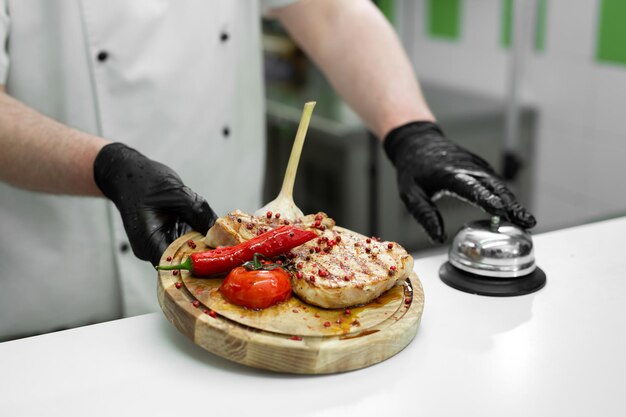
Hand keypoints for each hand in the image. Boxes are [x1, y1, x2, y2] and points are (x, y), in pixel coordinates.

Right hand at [94, 143, 216, 264]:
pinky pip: (184, 243)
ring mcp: (156, 244)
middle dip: (206, 257)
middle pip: (182, 262)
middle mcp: (151, 248)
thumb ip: (199, 213)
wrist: (126, 173)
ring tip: (226, 244)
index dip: (200, 265)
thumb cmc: (144, 180)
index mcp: (148, 241)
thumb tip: (221, 231)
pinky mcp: (163, 238)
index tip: (222, 262)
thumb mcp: (178, 193)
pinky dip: (198, 239)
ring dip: (203, 247)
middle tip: (231, 253)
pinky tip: (213, 233)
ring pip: (185, 253)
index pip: (176, 265)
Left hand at [384, 121, 535, 242]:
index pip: (470, 187)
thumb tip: (438, 238)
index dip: (487, 199)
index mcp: (449, 173)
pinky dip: (507, 197)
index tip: (501, 210)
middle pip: (494, 187)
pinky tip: (515, 213)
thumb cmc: (413, 169)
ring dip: (514, 203)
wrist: (418, 143)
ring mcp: (477, 166)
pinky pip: (496, 184)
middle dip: (511, 205)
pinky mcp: (481, 168)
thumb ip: (424, 215)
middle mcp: (467, 168)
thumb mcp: (409, 194)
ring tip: (527, 222)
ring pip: (499, 185)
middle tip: (526, 222)